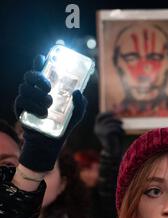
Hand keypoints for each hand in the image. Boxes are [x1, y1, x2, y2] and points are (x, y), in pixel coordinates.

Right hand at [15, 55, 86, 172]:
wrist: (50, 143)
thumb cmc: (64, 124)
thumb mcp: (77, 114)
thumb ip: (80, 104)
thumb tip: (78, 92)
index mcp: (47, 88)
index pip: (41, 71)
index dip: (39, 62)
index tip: (43, 57)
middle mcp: (34, 91)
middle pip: (29, 76)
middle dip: (38, 78)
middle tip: (49, 87)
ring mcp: (26, 99)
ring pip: (25, 88)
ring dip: (37, 95)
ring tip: (49, 104)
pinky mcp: (20, 110)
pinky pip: (22, 102)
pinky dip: (33, 106)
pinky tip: (43, 113)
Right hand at [94, 112, 123, 156]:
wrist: (113, 151)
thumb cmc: (114, 140)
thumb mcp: (111, 130)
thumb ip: (111, 123)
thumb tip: (114, 113)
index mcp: (97, 128)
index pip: (99, 117)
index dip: (106, 114)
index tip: (114, 113)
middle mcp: (97, 129)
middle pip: (107, 119)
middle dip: (115, 119)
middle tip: (122, 123)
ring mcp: (100, 131)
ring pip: (112, 123)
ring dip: (119, 126)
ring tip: (122, 130)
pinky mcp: (105, 133)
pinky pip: (114, 128)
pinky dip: (120, 130)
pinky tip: (122, 133)